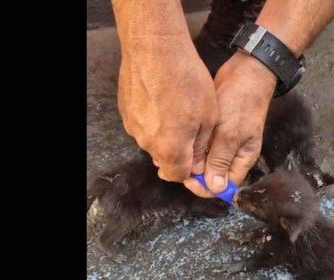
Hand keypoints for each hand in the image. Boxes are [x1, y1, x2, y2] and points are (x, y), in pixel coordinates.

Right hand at [117, 34, 217, 181]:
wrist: (154, 48)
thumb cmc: (186, 80)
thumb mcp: (208, 116)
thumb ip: (200, 146)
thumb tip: (198, 164)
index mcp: (169, 149)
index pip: (177, 176)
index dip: (190, 170)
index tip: (198, 158)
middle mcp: (147, 144)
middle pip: (164, 159)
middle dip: (178, 151)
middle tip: (191, 127)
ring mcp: (133, 128)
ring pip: (153, 141)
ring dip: (165, 132)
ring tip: (176, 108)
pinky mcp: (126, 112)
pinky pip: (142, 124)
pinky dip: (153, 118)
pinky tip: (162, 99)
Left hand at [184, 51, 276, 196]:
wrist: (245, 72)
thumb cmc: (241, 102)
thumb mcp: (230, 133)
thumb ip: (221, 160)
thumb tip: (215, 188)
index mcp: (241, 161)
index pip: (222, 186)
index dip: (203, 187)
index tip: (186, 178)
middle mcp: (231, 155)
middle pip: (210, 176)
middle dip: (192, 174)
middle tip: (170, 166)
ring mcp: (222, 143)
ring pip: (203, 161)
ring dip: (188, 161)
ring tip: (168, 155)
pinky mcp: (213, 131)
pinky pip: (200, 146)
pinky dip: (189, 147)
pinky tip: (175, 141)